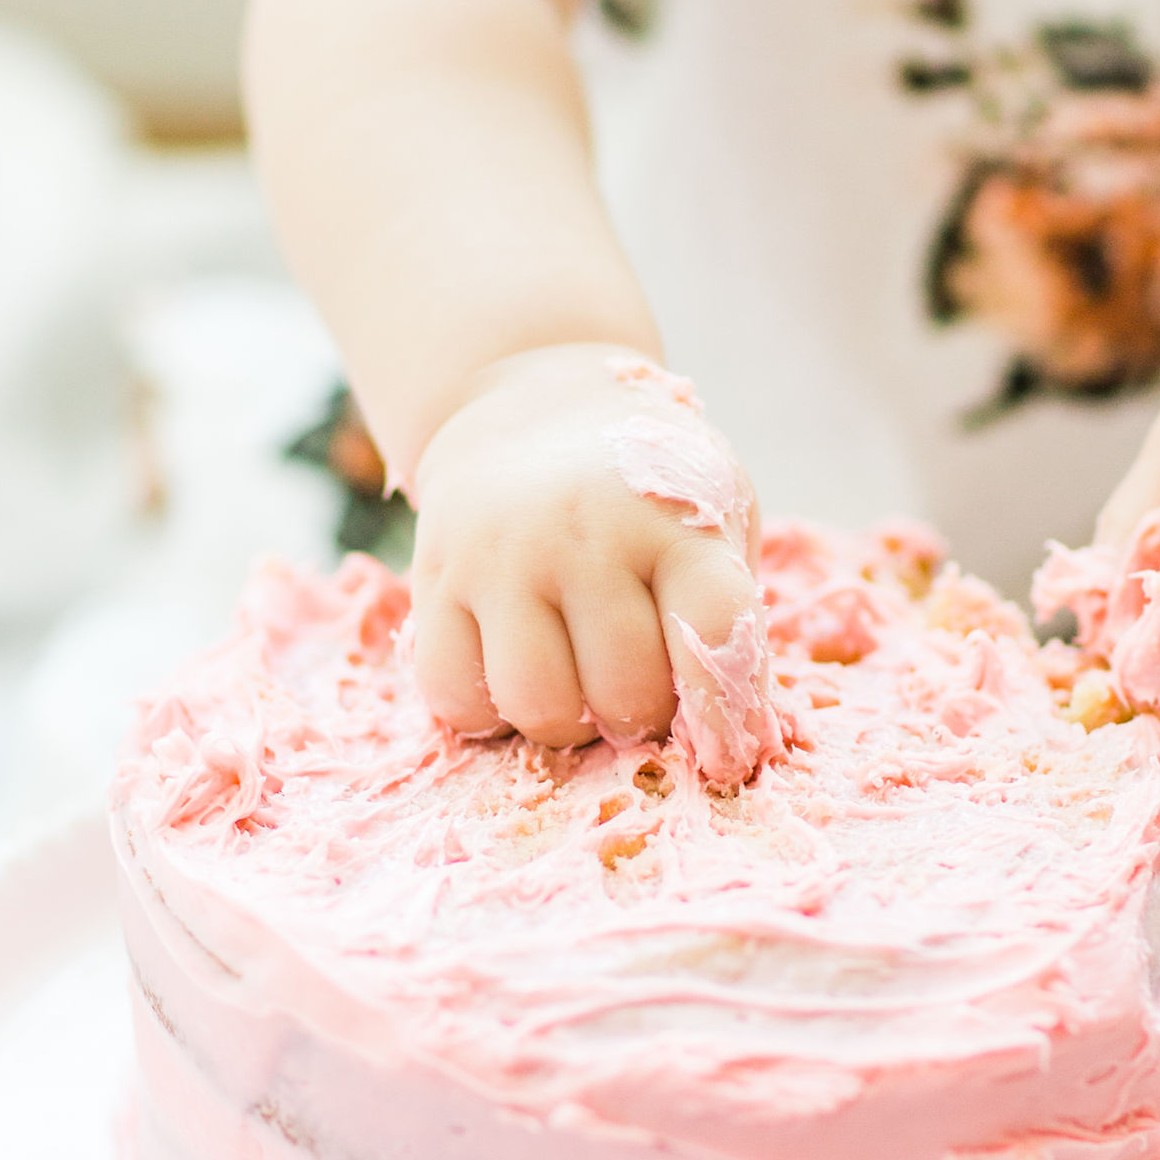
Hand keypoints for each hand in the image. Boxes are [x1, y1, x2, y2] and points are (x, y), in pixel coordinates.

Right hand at [407, 343, 763, 751]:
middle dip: (639, 717)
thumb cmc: (646, 490)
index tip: (725, 754)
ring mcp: (502, 553)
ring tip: (578, 687)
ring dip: (565, 723)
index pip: (713, 632)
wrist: (534, 405)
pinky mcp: (434, 575)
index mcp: (673, 517)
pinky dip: (488, 713)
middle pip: (623, 691)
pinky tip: (513, 674)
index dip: (725, 712)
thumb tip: (722, 739)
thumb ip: (724, 616)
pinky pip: (454, 696)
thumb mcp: (714, 516)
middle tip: (637, 692)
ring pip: (537, 705)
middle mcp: (585, 531)